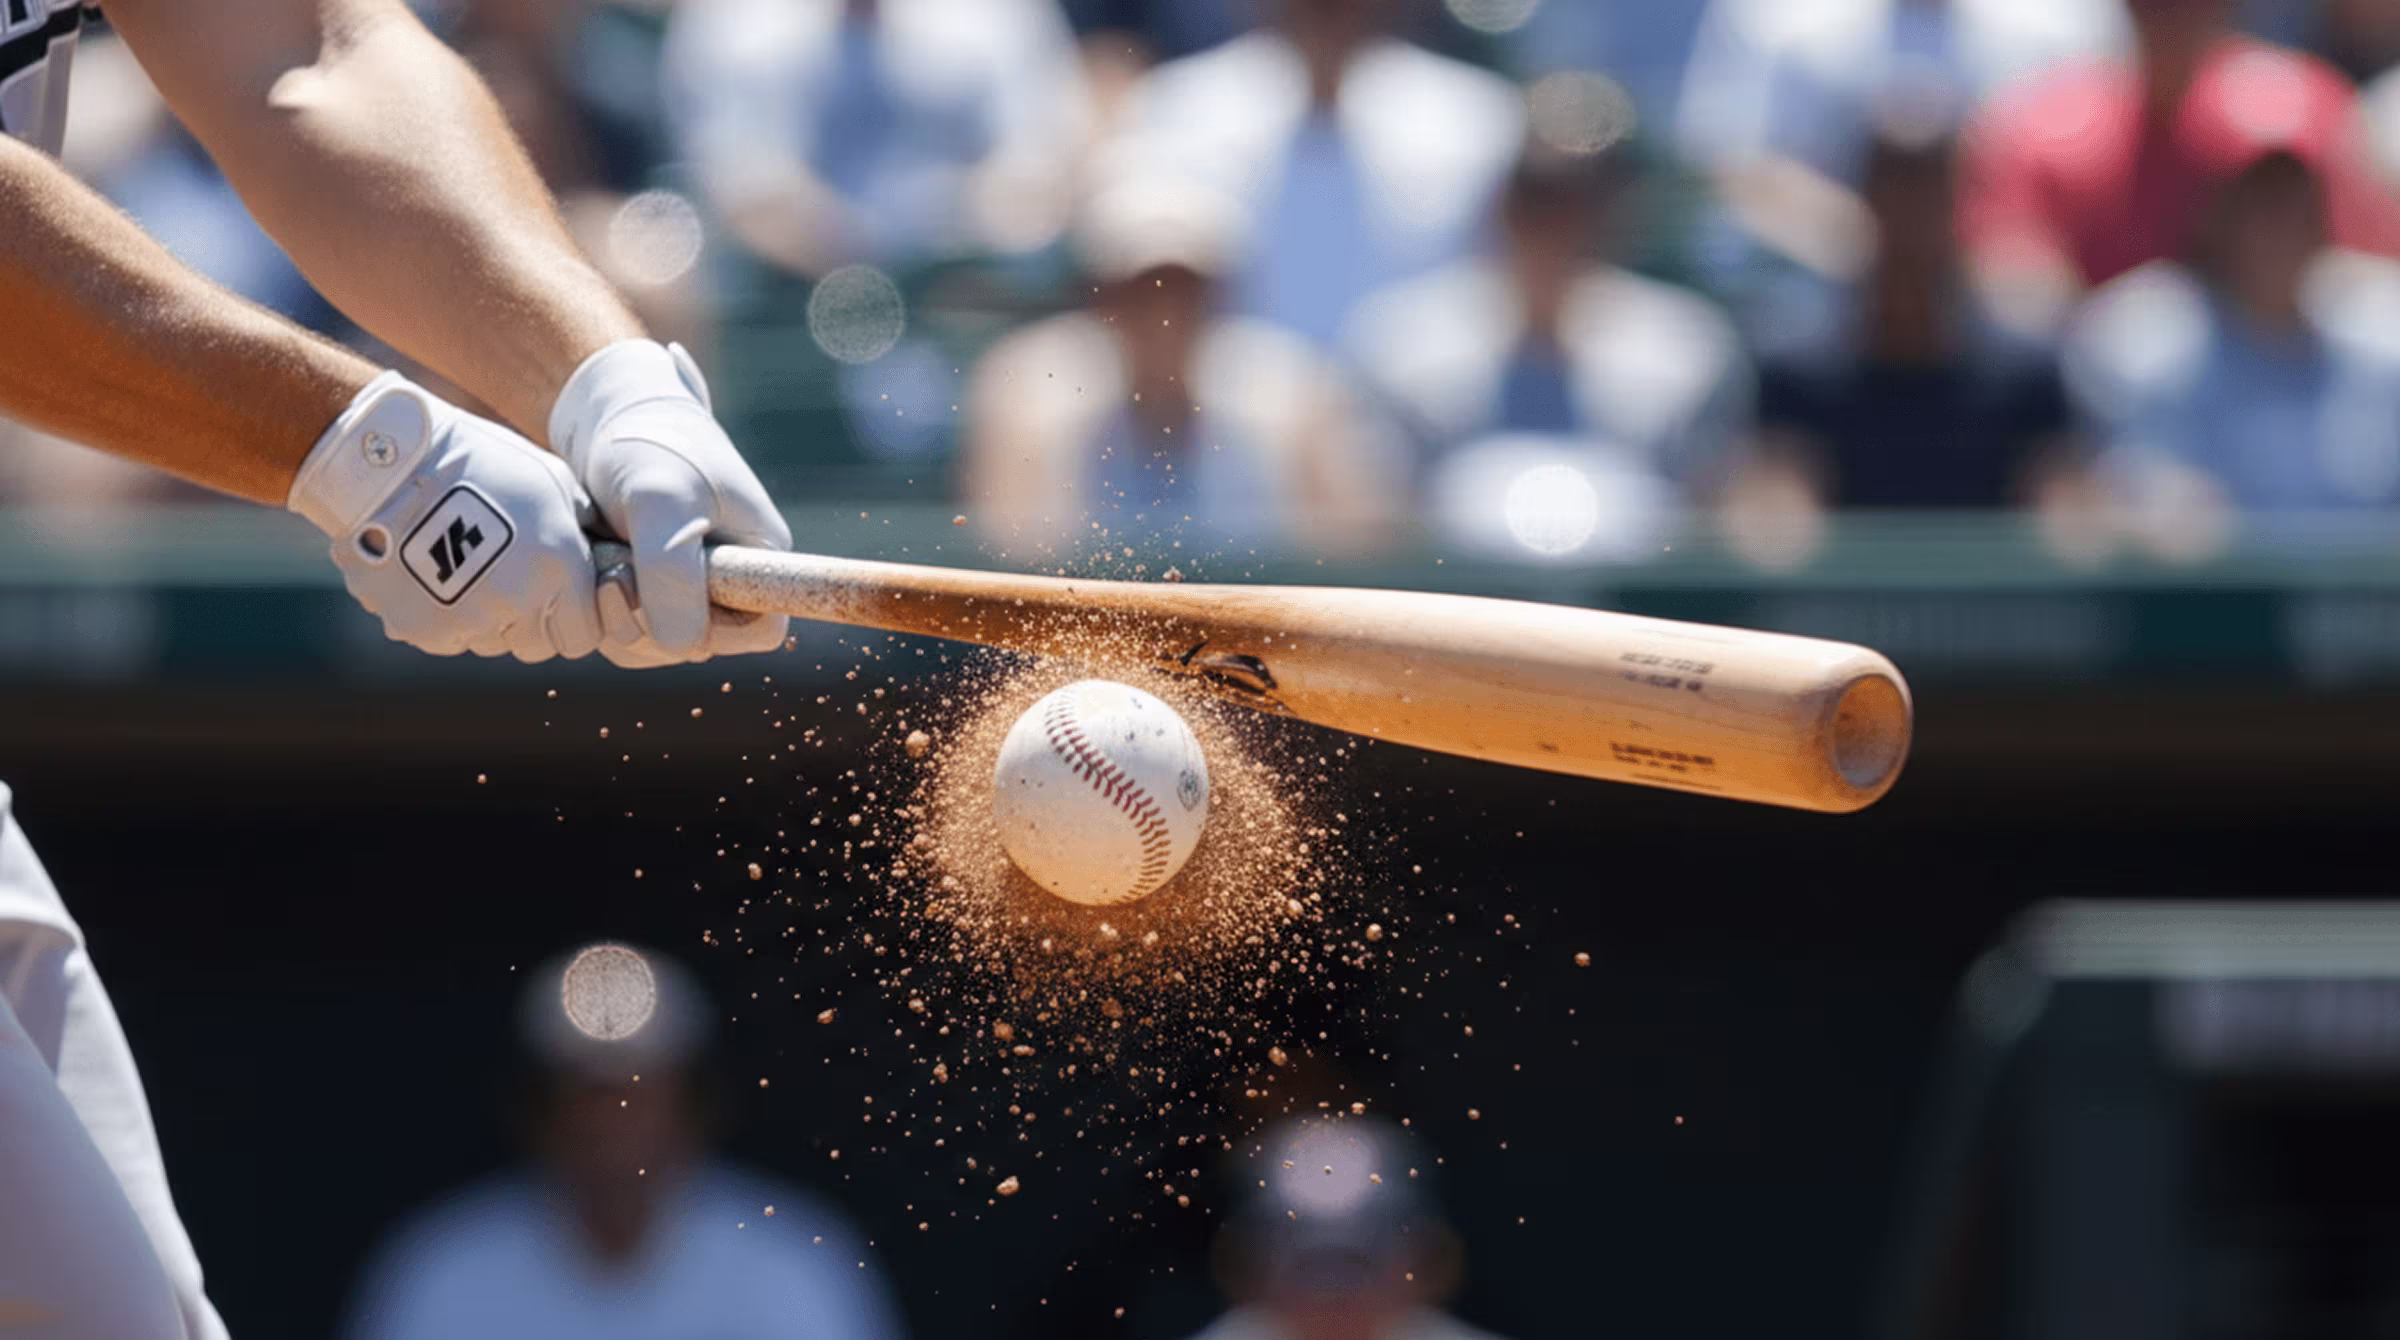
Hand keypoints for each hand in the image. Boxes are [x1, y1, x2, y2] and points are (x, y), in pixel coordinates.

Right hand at [290, 373, 602, 661]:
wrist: (390, 460)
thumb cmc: (481, 462)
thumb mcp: (552, 484)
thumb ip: (583, 534)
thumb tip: (608, 559)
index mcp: (559, 568)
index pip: (583, 638)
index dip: (573, 620)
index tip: (558, 597)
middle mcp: (519, 604)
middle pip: (536, 646)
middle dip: (530, 621)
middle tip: (511, 579)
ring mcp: (466, 621)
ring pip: (490, 643)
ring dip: (487, 619)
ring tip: (467, 567)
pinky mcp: (419, 628)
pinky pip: (445, 639)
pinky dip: (443, 618)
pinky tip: (433, 574)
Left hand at [549, 340, 790, 664]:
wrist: (604, 416)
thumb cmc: (646, 443)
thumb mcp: (661, 498)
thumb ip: (673, 571)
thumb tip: (680, 645)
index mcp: (762, 557)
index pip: (763, 631)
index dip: (716, 630)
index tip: (666, 592)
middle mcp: (732, 580)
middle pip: (702, 645)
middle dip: (650, 621)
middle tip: (614, 571)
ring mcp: (688, 587)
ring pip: (658, 643)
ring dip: (618, 615)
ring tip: (601, 557)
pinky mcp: (649, 589)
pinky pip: (627, 631)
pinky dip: (600, 610)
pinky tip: (590, 567)